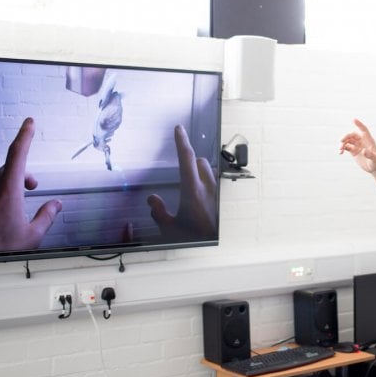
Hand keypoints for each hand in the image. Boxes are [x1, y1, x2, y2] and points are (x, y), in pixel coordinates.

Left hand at [0, 117, 61, 253]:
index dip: (26, 135)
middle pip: (5, 170)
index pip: (18, 152)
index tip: (29, 123)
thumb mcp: (32, 235)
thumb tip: (55, 205)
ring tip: (5, 206)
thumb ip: (47, 215)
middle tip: (28, 189)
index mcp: (7, 189)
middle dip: (19, 176)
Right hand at [147, 125, 217, 240]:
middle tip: (181, 171)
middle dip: (190, 161)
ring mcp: (218, 194)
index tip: (178, 129)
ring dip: (200, 172)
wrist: (218, 247)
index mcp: (192, 190)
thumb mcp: (169, 228)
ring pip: (209, 172)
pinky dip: (208, 185)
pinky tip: (202, 199)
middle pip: (199, 161)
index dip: (181, 141)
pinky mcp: (223, 201)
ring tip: (191, 186)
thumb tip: (152, 200)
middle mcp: (208, 188)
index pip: (186, 158)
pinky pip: (215, 185)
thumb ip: (158, 212)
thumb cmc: (195, 239)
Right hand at [339, 118, 375, 173]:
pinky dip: (342, 149)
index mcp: (369, 140)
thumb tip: (364, 151)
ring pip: (347, 141)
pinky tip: (340, 153)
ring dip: (342, 143)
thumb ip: (370, 155)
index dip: (359, 124)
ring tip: (340, 149)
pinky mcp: (353, 151)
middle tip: (341, 141)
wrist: (375, 168)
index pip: (364, 129)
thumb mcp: (375, 159)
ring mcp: (357, 145)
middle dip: (346, 136)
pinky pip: (346, 147)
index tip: (354, 119)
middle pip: (352, 135)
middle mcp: (362, 141)